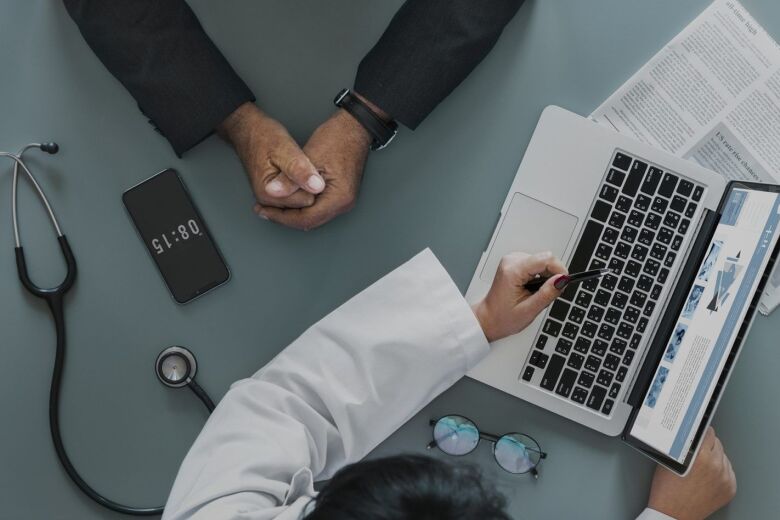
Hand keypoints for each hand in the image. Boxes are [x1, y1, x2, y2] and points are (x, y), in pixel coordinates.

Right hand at [218, 102, 324, 208]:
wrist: (248, 130)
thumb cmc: (263, 137)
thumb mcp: (285, 148)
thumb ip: (299, 169)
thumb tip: (317, 187)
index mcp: (269, 194)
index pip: (307, 200)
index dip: (313, 184)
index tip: (308, 168)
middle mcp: (268, 202)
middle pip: (304, 204)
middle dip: (309, 187)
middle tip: (303, 167)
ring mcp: (270, 200)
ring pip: (301, 202)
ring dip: (304, 187)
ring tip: (298, 169)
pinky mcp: (274, 196)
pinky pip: (296, 197)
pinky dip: (299, 187)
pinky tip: (296, 174)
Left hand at [254, 108, 370, 229]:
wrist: (354, 127)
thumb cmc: (337, 138)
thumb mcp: (308, 158)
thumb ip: (290, 179)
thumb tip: (272, 192)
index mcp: (339, 198)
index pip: (306, 219)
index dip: (281, 217)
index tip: (264, 210)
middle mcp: (344, 204)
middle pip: (310, 221)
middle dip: (285, 217)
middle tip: (263, 209)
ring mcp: (344, 200)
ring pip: (313, 216)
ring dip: (292, 212)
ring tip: (272, 204)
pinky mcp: (340, 194)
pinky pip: (318, 207)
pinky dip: (302, 205)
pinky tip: (288, 197)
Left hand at [472, 251, 568, 341]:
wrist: (488, 318)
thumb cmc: (502, 317)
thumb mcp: (529, 310)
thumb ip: (547, 294)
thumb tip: (562, 280)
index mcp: (512, 271)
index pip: (545, 259)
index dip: (559, 270)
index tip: (564, 283)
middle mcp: (511, 261)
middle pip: (545, 258)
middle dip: (552, 276)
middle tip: (547, 293)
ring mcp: (512, 260)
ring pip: (542, 261)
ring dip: (545, 277)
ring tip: (536, 293)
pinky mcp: (515, 263)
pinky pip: (536, 264)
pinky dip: (539, 276)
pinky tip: (532, 288)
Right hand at [648, 427, 736, 519]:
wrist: (673, 514)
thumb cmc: (667, 490)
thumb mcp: (669, 461)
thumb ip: (681, 445)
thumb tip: (689, 435)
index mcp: (701, 457)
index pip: (708, 433)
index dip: (702, 430)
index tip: (700, 430)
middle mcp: (716, 467)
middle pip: (717, 443)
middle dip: (707, 444)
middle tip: (697, 449)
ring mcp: (725, 479)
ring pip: (724, 457)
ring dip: (715, 457)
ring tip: (702, 463)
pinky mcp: (730, 489)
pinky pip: (728, 472)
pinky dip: (720, 470)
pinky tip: (708, 474)